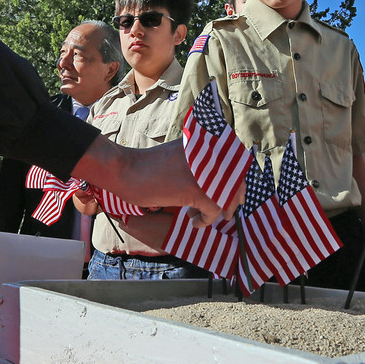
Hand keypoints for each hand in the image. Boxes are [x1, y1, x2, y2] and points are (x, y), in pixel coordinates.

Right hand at [70, 137, 232, 221]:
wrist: (126, 169)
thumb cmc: (148, 166)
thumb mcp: (180, 158)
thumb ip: (199, 163)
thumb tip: (219, 181)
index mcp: (205, 143)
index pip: (234, 162)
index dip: (238, 181)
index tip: (238, 195)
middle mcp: (209, 154)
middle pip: (236, 179)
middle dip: (234, 199)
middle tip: (229, 213)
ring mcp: (204, 172)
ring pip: (226, 196)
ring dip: (218, 211)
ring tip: (202, 216)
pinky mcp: (196, 190)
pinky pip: (213, 210)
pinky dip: (205, 220)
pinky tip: (192, 220)